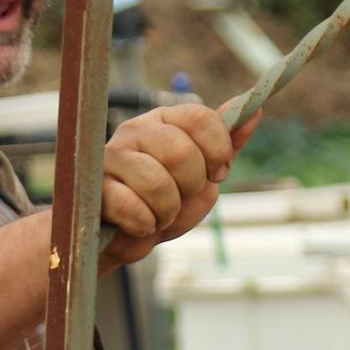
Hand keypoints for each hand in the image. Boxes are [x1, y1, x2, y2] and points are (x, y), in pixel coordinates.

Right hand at [98, 102, 260, 268]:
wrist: (124, 238)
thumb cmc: (164, 203)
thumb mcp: (204, 175)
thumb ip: (225, 146)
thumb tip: (255, 111)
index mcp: (164, 121)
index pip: (199, 117)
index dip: (217, 149)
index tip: (217, 172)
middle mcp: (135, 131)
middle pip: (181, 152)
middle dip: (190, 187)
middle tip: (180, 198)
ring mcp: (111, 158)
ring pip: (156, 183)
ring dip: (167, 211)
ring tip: (159, 215)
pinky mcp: (94, 187)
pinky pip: (131, 206)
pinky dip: (144, 224)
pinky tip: (140, 225)